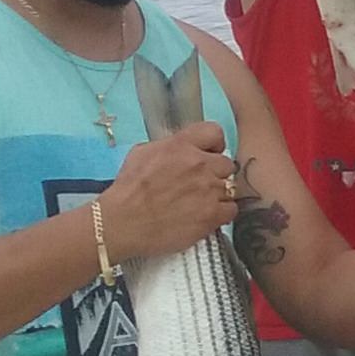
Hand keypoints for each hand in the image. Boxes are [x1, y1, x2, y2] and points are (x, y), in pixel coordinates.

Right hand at [98, 122, 236, 260]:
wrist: (122, 223)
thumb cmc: (127, 190)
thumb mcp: (141, 154)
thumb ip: (169, 146)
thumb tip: (183, 148)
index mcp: (181, 146)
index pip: (214, 132)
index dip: (215, 144)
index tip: (210, 154)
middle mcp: (199, 164)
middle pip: (226, 164)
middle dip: (216, 173)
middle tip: (201, 184)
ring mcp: (209, 190)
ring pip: (230, 187)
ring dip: (219, 194)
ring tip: (200, 203)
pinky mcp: (212, 215)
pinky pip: (231, 209)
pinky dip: (222, 213)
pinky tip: (207, 216)